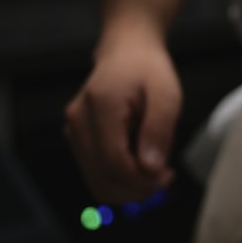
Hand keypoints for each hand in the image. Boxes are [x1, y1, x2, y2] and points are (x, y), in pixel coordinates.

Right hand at [64, 39, 181, 203]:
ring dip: (128, 189)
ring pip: (96, 181)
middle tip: (164, 182)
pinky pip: (96, 172)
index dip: (141, 181)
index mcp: (100, 106)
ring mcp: (73, 131)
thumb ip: (158, 130)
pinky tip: (142, 168)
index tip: (167, 178)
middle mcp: (78, 121)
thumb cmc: (148, 70)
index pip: (114, 162)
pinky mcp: (77, 139)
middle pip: (101, 178)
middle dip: (135, 191)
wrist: (126, 52)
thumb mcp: (167, 94)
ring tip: (156, 175)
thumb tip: (151, 169)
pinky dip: (119, 179)